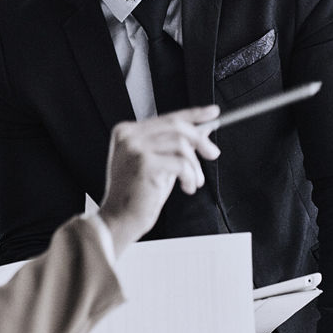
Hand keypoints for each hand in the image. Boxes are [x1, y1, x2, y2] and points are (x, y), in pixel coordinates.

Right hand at [99, 105, 220, 254]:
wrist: (119, 220)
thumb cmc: (137, 195)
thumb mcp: (159, 164)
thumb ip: (175, 146)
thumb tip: (202, 130)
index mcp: (128, 132)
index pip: (167, 117)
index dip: (194, 114)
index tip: (213, 113)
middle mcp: (129, 135)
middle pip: (176, 126)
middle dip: (200, 140)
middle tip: (212, 153)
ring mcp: (134, 147)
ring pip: (181, 144)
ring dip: (194, 165)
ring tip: (193, 181)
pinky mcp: (144, 162)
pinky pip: (180, 162)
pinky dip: (189, 175)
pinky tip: (187, 187)